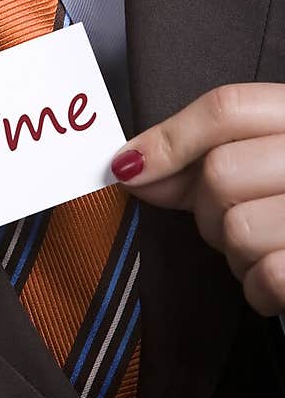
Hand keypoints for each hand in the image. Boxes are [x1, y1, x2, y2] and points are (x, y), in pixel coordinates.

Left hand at [111, 83, 284, 316]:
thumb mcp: (270, 159)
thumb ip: (204, 156)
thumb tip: (131, 166)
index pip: (228, 108)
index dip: (169, 139)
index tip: (127, 168)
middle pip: (221, 173)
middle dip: (209, 209)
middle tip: (238, 219)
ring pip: (237, 230)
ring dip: (237, 254)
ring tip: (268, 248)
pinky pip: (268, 277)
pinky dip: (262, 289)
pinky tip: (279, 279)